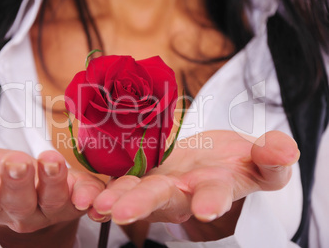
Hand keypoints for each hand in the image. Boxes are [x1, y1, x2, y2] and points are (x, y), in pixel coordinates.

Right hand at [0, 118, 104, 245]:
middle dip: (17, 183)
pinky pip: (85, 199)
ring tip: (50, 161)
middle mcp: (20, 210)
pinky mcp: (75, 199)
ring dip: (53, 181)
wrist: (28, 188)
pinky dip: (89, 196)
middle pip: (18, 202)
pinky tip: (90, 192)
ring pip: (52, 199)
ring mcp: (50, 207)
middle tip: (15, 162)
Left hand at [90, 130, 298, 234]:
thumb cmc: (240, 161)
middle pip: (163, 199)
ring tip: (94, 205)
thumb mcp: (264, 160)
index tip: (206, 208)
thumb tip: (283, 150)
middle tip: (121, 213)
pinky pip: (116, 179)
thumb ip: (273, 158)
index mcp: (213, 189)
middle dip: (144, 204)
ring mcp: (157, 184)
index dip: (211, 201)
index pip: (215, 196)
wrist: (213, 158)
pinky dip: (98, 183)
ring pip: (135, 192)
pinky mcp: (139, 173)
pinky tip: (79, 187)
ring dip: (114, 197)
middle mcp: (182, 193)